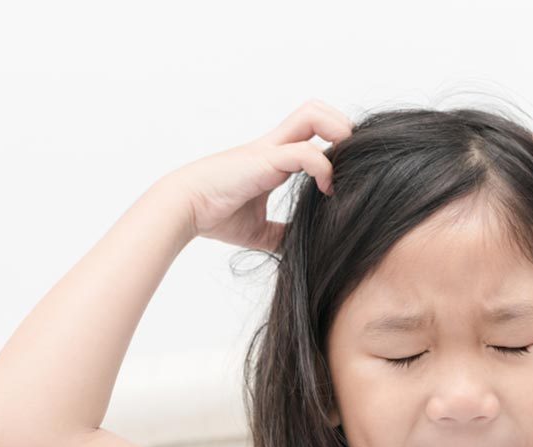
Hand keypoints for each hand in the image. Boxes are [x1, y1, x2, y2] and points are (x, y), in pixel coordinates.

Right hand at [162, 100, 353, 251]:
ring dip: (338, 135)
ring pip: (314, 115)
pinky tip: (326, 190)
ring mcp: (270, 150)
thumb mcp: (258, 230)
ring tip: (343, 169)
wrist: (184, 209)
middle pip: (315, 109)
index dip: (332, 144)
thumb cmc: (213, 215)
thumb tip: (300, 250)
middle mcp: (274, 147)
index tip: (342, 176)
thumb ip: (281, 234)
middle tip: (349, 160)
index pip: (310, 132)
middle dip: (341, 126)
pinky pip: (306, 152)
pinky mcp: (265, 160)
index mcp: (272, 158)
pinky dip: (324, 168)